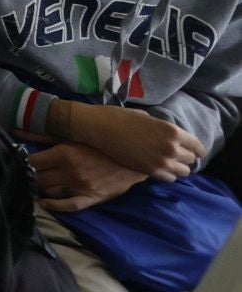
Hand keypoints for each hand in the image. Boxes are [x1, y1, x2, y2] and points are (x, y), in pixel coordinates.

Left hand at [29, 143, 145, 211]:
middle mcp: (71, 171)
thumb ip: (42, 135)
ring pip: (50, 191)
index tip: (21, 162)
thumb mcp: (70, 135)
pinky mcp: (92, 198)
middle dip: (31, 176)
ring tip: (38, 184)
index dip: (24, 163)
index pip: (33, 162)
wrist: (131, 158)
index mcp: (64, 153)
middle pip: (39, 178)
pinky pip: (68, 206)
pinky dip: (54, 206)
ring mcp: (82, 187)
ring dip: (42, 188)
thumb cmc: (98, 143)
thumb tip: (16, 131)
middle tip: (28, 174)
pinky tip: (45, 203)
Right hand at [61, 102, 205, 180]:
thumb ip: (163, 129)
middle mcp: (172, 148)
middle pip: (191, 160)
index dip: (195, 148)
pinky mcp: (150, 172)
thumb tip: (169, 136)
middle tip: (174, 154)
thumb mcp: (147, 118)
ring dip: (177, 167)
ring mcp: (161, 162)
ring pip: (183, 172)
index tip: (190, 149)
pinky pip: (169, 179)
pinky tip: (158, 168)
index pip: (198, 147)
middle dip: (184, 157)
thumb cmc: (120, 117)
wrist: (99, 128)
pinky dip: (166, 174)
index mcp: (172, 131)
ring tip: (167, 163)